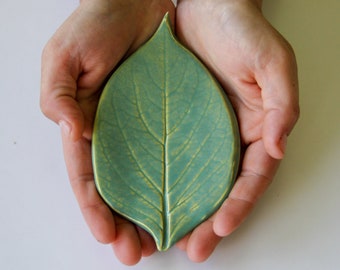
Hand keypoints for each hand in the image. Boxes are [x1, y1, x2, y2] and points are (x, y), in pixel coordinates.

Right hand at [40, 0, 174, 264]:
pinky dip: (177, 180)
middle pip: (119, 187)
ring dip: (152, 210)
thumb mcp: (64, 56)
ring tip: (163, 240)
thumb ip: (57, 94)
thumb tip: (71, 131)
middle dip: (125, 222)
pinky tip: (185, 201)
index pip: (88, 175)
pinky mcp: (170, 117)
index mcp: (86, 125)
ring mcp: (143, 128)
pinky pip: (174, 153)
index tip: (109, 235)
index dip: (95, 207)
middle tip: (137, 252)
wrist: (137, 4)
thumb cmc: (96, 26)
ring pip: (147, 178)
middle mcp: (115, 134)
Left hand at [176, 0, 298, 261]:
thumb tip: (277, 147)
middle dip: (208, 222)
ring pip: (193, 180)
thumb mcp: (271, 62)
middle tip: (191, 249)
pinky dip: (160, 182)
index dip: (239, 204)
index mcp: (255, 128)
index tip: (219, 229)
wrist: (205, 6)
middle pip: (221, 188)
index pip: (251, 177)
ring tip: (162, 237)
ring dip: (182, 211)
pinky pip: (167, 156)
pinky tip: (147, 199)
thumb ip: (281, 105)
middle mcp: (227, 137)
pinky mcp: (175, 122)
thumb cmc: (241, 31)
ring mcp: (200, 132)